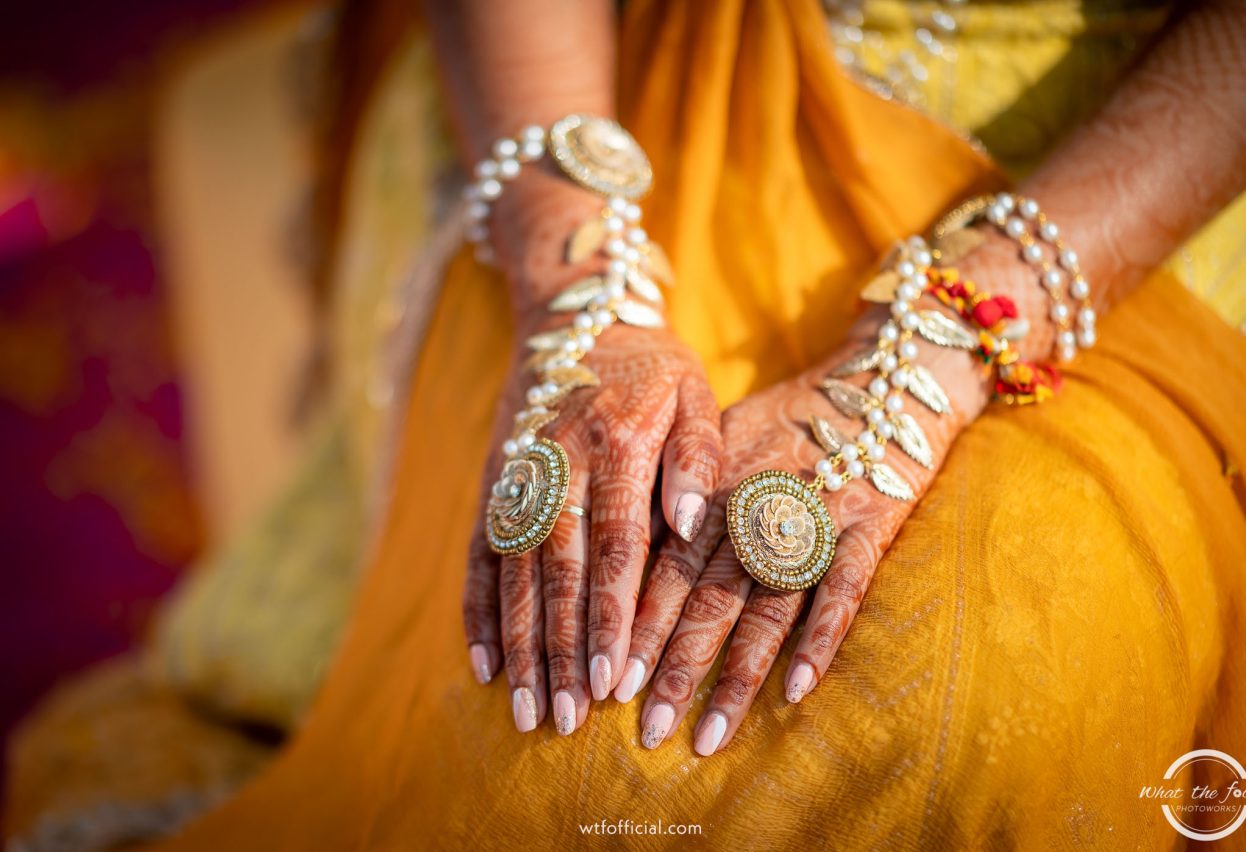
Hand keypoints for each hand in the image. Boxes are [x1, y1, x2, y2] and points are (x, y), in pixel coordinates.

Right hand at [462, 174, 723, 737]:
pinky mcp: (493, 486)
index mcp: (616, 441)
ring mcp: (517, 477)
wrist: (571, 312)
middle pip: (557, 572)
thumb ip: (695, 455)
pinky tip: (480, 663)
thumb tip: (687, 522)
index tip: (612, 678)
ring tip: (526, 709)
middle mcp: (557, 463)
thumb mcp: (694, 391)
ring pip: (514, 574)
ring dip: (518, 645)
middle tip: (565, 718)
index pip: (614, 544)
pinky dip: (478, 611)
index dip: (610, 613)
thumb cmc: (650, 363)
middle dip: (561, 649)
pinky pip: (480, 556)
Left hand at [625, 295, 996, 753]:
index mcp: (715, 485)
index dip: (638, 625)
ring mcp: (814, 517)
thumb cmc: (793, 413)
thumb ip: (683, 490)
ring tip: (707, 736)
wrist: (886, 377)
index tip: (610, 682)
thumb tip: (633, 545)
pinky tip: (797, 692)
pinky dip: (821, 641)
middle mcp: (756, 503)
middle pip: (706, 598)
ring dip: (734, 676)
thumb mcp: (724, 434)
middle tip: (645, 732)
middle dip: (673, 668)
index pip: (665, 565)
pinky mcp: (870, 526)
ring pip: (766, 608)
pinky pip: (843, 591)